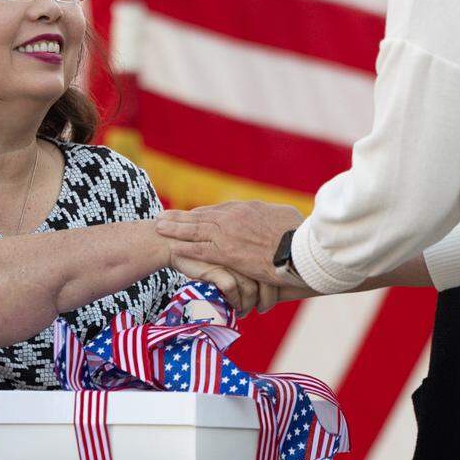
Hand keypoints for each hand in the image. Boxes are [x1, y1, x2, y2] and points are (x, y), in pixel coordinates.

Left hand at [156, 201, 302, 285]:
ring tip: (159, 228)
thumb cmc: (300, 235)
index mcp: (246, 208)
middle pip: (200, 216)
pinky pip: (200, 249)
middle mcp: (233, 217)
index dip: (200, 214)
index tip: (188, 215)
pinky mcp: (227, 252)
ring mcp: (228, 233)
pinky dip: (185, 248)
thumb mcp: (286, 217)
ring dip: (175, 229)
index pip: (217, 211)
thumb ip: (273, 216)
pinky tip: (173, 248)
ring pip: (195, 230)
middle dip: (180, 217)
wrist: (301, 247)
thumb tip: (276, 216)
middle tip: (163, 216)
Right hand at [171, 253, 278, 315]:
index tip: (268, 300)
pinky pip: (232, 290)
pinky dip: (234, 302)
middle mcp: (245, 251)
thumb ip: (246, 260)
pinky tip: (232, 307)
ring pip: (251, 290)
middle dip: (267, 301)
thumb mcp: (230, 249)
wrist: (173, 241)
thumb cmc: (204, 248)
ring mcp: (231, 259)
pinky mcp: (217, 267)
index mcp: (252, 244)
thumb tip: (261, 283)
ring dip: (248, 305)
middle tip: (261, 310)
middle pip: (268, 281)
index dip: (275, 289)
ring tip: (242, 311)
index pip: (275, 270)